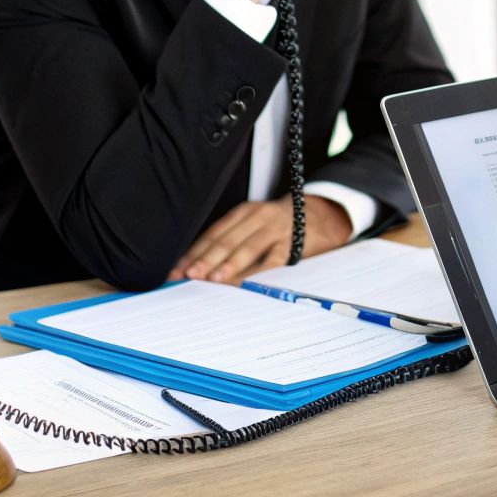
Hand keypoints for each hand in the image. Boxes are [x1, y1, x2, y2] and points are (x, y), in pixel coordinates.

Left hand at [169, 195, 351, 282]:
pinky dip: (258, 271)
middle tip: (187, 275)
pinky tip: (245, 283)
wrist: (321, 215)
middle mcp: (256, 217)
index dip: (193, 252)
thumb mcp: (253, 225)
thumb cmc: (277, 226)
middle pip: (225, 240)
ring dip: (227, 264)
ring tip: (211, 278)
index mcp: (242, 213)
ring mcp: (275, 229)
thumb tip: (197, 268)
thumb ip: (230, 241)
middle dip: (203, 259)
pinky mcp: (293, 242)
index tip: (176, 269)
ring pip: (247, 247)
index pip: (212, 234)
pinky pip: (273, 259)